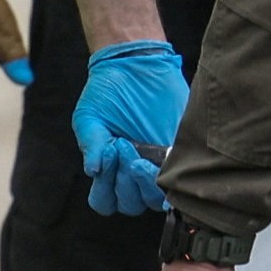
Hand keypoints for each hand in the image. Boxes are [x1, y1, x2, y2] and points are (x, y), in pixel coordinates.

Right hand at [71, 37, 187, 216]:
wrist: (137, 65)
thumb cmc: (108, 92)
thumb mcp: (90, 116)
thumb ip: (90, 143)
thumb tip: (93, 170)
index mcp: (109, 170)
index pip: (105, 201)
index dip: (105, 188)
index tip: (107, 154)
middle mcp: (133, 175)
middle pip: (132, 204)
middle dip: (126, 183)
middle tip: (125, 147)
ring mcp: (159, 167)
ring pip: (155, 199)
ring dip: (147, 184)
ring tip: (143, 158)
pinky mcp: (180, 154)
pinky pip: (180, 179)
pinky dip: (172, 177)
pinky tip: (165, 159)